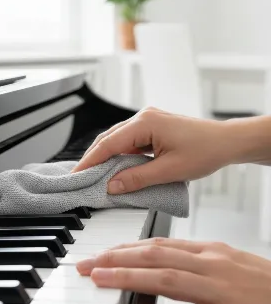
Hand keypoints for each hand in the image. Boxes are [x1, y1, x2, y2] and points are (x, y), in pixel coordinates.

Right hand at [72, 107, 243, 193]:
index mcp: (146, 123)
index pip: (109, 144)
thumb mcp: (169, 170)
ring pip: (117, 139)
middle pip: (109, 139)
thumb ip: (137, 178)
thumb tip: (112, 186)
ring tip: (94, 175)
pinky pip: (128, 141)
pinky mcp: (151, 127)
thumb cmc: (205, 151)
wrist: (226, 142)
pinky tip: (115, 167)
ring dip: (106, 157)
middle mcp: (143, 117)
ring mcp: (147, 120)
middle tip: (81, 177)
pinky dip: (119, 154)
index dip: (90, 161)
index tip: (77, 175)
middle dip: (94, 158)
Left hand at [76, 238, 270, 303]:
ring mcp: (221, 291)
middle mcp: (210, 264)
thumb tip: (157, 260)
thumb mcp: (225, 260)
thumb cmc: (262, 283)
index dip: (124, 248)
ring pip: (167, 279)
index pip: (156, 244)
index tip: (100, 254)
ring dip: (130, 278)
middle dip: (116, 259)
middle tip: (87, 265)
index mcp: (207, 250)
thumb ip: (191, 259)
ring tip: (101, 280)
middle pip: (154, 256)